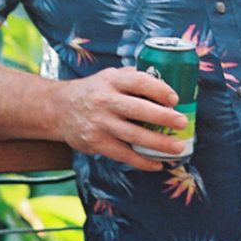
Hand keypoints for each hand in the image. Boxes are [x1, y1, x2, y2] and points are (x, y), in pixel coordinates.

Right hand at [54, 65, 188, 169]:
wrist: (58, 109)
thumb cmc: (93, 91)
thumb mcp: (108, 76)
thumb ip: (132, 78)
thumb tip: (166, 84)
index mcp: (111, 80)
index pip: (138, 82)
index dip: (159, 89)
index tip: (175, 99)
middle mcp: (104, 101)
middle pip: (138, 110)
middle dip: (163, 117)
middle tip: (182, 122)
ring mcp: (100, 123)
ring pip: (133, 136)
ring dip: (158, 144)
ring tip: (178, 148)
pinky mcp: (96, 143)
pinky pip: (123, 155)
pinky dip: (142, 162)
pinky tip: (158, 164)